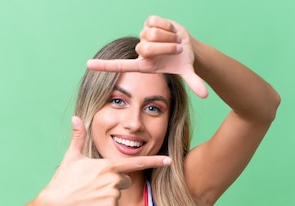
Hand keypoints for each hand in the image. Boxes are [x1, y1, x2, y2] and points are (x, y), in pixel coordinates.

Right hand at [37, 116, 171, 205]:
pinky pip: (113, 205)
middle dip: (114, 181)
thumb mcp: (72, 156)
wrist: (57, 203)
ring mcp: (113, 194)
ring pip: (118, 193)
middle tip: (94, 183)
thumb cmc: (64, 179)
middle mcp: (114, 179)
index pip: (136, 162)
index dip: (154, 161)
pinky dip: (104, 205)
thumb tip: (75, 118)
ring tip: (90, 193)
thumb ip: (78, 137)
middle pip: (124, 180)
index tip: (169, 161)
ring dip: (108, 193)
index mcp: (108, 165)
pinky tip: (91, 203)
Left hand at [86, 15, 207, 97]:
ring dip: (168, 37)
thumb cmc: (183, 61)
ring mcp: (143, 36)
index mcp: (144, 65)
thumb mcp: (187, 71)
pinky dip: (167, 25)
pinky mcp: (148, 22)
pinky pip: (155, 21)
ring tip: (173, 42)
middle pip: (145, 46)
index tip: (88, 65)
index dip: (104, 66)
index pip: (120, 66)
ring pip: (151, 33)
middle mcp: (141, 51)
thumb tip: (206, 95)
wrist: (188, 46)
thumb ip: (195, 82)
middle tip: (175, 50)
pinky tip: (170, 30)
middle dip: (164, 48)